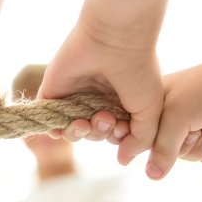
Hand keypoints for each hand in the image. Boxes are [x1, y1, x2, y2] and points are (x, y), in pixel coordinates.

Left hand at [39, 20, 163, 164]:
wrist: (114, 40)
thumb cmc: (138, 71)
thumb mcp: (151, 113)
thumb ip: (142, 140)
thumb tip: (124, 160)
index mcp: (121, 103)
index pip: (115, 133)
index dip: (118, 138)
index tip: (124, 128)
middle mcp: (98, 100)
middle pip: (94, 133)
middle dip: (100, 133)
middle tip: (106, 119)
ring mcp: (75, 96)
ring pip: (73, 131)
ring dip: (81, 134)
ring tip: (89, 121)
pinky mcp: (54, 92)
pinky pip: (49, 120)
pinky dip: (55, 130)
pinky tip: (67, 126)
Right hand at [153, 61, 201, 179]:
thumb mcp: (176, 117)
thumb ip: (162, 148)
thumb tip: (152, 176)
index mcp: (153, 99)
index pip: (139, 131)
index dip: (148, 141)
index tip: (164, 136)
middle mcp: (167, 109)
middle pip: (160, 146)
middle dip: (180, 145)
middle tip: (196, 132)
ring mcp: (188, 119)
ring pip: (180, 152)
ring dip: (196, 149)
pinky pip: (197, 152)